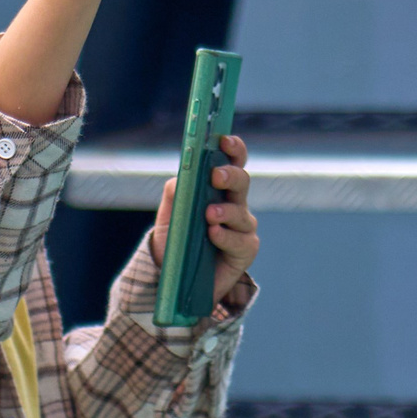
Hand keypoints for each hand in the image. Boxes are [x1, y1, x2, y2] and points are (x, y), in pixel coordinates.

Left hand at [149, 134, 258, 305]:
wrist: (178, 277)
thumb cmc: (177, 239)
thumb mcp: (171, 212)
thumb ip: (177, 191)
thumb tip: (183, 177)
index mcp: (219, 188)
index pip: (232, 161)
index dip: (233, 148)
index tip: (224, 140)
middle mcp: (235, 203)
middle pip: (242, 182)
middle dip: (230, 175)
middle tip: (216, 176)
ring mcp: (242, 227)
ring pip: (241, 212)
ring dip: (226, 211)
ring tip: (210, 214)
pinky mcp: (245, 250)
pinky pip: (240, 240)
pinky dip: (225, 236)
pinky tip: (214, 234)